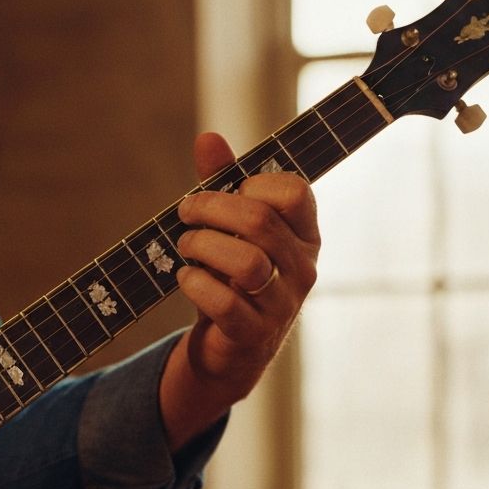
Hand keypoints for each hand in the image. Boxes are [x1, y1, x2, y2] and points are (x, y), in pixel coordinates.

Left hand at [158, 131, 319, 451]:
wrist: (228, 350)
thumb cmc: (230, 280)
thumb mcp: (228, 231)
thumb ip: (222, 185)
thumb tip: (207, 138)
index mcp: (303, 235)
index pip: (294, 192)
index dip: (252, 185)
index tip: (226, 192)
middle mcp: (302, 268)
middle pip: (259, 222)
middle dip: (211, 210)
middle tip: (185, 214)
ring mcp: (282, 304)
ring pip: (246, 264)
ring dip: (203, 247)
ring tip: (184, 247)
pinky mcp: (254, 334)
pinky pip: (226, 304)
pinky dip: (196, 285)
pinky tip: (185, 278)